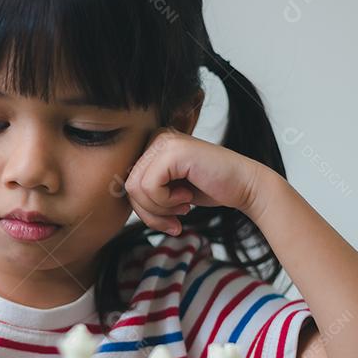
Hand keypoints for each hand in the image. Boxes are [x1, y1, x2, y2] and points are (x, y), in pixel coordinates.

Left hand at [123, 128, 264, 234]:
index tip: (167, 219)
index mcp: (152, 145)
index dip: (143, 209)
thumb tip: (113, 193)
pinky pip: (149, 187)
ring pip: (136, 189)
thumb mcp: (168, 191)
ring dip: (159, 209)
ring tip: (182, 207)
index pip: (127, 184)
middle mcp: (155, 137)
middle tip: (174, 220)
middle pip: (128, 187)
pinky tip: (187, 197)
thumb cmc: (208, 189)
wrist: (244, 186)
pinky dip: (167, 203)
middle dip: (150, 213)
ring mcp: (163, 140)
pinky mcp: (172, 149)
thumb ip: (143, 190)